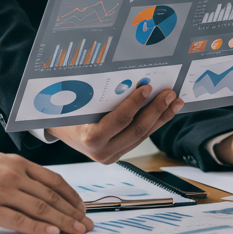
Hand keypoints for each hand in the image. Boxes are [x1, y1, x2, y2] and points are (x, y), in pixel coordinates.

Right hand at [0, 148, 93, 233]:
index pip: (54, 180)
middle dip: (72, 212)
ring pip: (40, 207)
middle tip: (86, 225)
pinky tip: (51, 232)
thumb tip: (43, 193)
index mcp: (19, 163)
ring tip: (76, 231)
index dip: (71, 196)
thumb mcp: (1, 162)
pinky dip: (37, 227)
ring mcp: (3, 191)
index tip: (82, 208)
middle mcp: (15, 175)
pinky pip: (18, 219)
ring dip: (62, 221)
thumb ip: (21, 174)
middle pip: (52, 195)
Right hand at [48, 83, 182, 163]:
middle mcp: (102, 152)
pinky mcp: (117, 155)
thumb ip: (102, 95)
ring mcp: (111, 156)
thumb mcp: (79, 102)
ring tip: (175, 102)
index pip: (119, 120)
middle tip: (169, 93)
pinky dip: (153, 124)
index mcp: (91, 138)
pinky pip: (138, 139)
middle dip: (156, 110)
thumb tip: (131, 77)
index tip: (148, 87)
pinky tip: (164, 112)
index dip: (136, 103)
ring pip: (142, 136)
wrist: (57, 131)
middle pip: (137, 131)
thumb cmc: (66, 111)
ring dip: (161, 118)